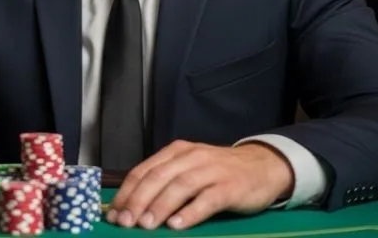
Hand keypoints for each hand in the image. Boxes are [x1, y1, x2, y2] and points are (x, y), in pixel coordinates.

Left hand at [107, 140, 293, 229]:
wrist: (263, 165)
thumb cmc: (219, 172)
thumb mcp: (189, 168)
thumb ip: (164, 181)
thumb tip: (133, 206)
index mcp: (176, 152)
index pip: (144, 171)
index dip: (127, 192)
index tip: (114, 213)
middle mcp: (191, 157)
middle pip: (158, 177)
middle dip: (138, 200)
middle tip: (125, 222)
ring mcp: (211, 171)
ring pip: (180, 186)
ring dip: (160, 206)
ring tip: (146, 225)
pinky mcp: (230, 187)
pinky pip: (207, 199)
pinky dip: (190, 212)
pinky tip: (177, 225)